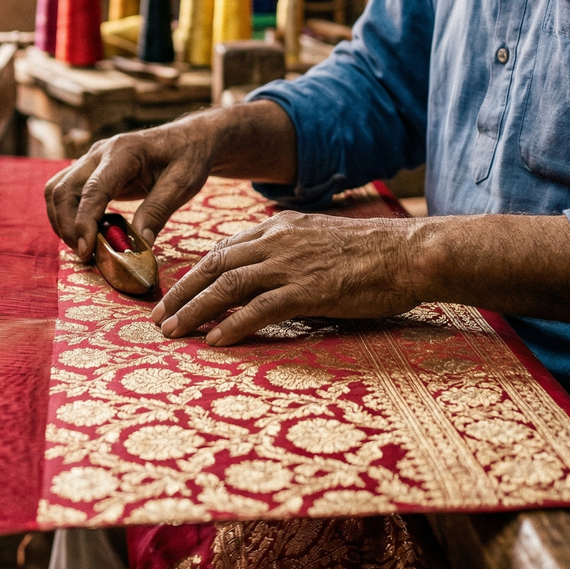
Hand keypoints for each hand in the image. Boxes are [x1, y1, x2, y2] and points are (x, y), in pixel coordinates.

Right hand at [45, 119, 218, 260]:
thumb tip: (139, 245)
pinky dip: (67, 214)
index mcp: (123, 152)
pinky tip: (88, 232)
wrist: (188, 139)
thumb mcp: (181, 185)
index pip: (93, 189)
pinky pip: (65, 191)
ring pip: (57, 190)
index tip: (86, 251)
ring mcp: (90, 160)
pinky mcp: (90, 170)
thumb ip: (157, 211)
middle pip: (63, 190)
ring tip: (84, 247)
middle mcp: (99, 152)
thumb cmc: (187, 158)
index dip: (84, 222)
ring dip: (62, 221)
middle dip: (68, 226)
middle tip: (86, 255)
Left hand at [151, 211, 424, 345]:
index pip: (224, 249)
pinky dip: (232, 324)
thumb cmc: (374, 253)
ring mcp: (292, 264)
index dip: (195, 274)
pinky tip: (215, 341)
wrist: (411, 252)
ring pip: (227, 285)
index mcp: (280, 227)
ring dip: (194, 310)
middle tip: (158, 318)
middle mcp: (278, 240)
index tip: (174, 294)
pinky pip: (260, 309)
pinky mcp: (309, 290)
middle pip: (214, 265)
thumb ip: (292, 252)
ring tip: (173, 332)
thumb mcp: (321, 240)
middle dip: (181, 292)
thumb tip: (271, 276)